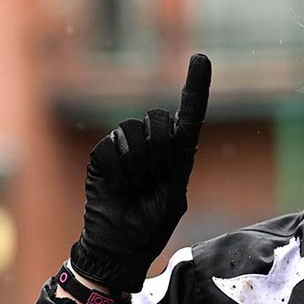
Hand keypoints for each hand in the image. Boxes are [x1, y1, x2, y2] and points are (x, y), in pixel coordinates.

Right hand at [69, 54, 211, 292]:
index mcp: (178, 153)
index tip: (200, 58)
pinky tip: (119, 187)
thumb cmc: (150, 226)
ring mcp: (125, 147)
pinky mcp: (102, 155)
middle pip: (159, 119)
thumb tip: (173, 130)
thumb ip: (175, 163)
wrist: (119, 245)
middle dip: (160, 150)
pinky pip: (112, 147)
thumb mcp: (174, 196)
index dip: (195, 86)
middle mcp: (153, 144)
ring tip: (136, 186)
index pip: (190, 113)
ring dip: (139, 164)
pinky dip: (118, 171)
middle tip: (154, 180)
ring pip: (134, 130)